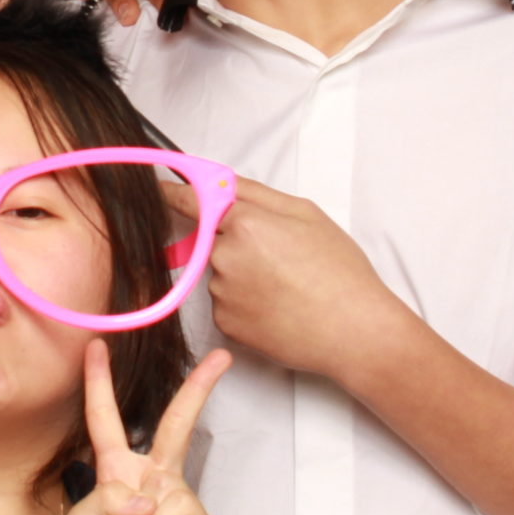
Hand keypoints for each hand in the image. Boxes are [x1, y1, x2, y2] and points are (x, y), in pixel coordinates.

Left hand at [66, 341, 229, 514]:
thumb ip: (105, 497)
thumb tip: (146, 496)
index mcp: (117, 472)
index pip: (106, 420)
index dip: (98, 383)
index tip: (96, 346)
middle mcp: (150, 477)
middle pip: (175, 423)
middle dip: (200, 388)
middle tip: (222, 356)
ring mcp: (176, 497)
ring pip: (159, 484)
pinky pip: (172, 508)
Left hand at [163, 175, 410, 379]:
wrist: (354, 331)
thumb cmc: (339, 270)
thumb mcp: (305, 215)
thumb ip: (256, 194)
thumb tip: (221, 183)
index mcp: (245, 222)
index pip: (191, 201)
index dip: (173, 194)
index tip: (159, 190)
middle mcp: (225, 256)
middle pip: (213, 240)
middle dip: (235, 243)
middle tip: (279, 258)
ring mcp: (222, 293)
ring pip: (221, 273)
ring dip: (242, 276)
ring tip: (286, 287)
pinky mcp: (225, 324)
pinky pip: (226, 304)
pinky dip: (245, 304)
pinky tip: (277, 308)